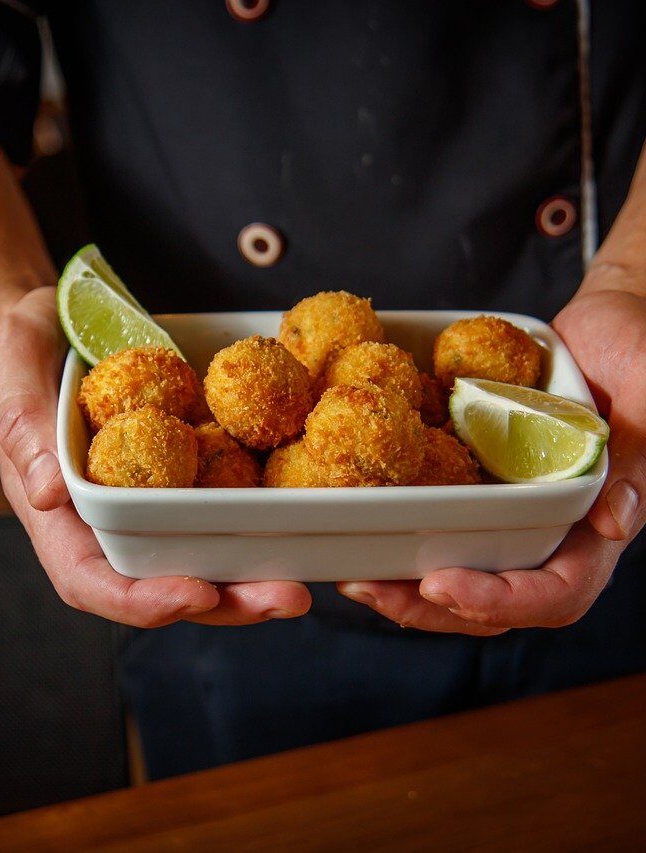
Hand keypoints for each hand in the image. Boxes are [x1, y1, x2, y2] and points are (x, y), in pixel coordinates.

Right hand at [0, 287, 310, 626]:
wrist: (61, 322)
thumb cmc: (21, 347)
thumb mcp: (8, 371)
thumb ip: (23, 426)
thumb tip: (46, 494)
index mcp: (59, 514)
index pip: (93, 580)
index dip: (143, 601)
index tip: (198, 594)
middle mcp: (109, 521)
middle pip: (164, 582)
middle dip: (226, 601)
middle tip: (288, 598)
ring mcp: (151, 499)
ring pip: (202, 554)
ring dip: (253, 575)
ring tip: (307, 580)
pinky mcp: (184, 470)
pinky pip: (220, 502)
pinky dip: (260, 520)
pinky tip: (301, 518)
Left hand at [337, 284, 645, 634]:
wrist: (608, 320)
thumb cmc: (642, 350)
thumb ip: (638, 457)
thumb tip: (616, 523)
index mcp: (600, 527)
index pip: (557, 593)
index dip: (500, 600)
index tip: (441, 585)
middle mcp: (555, 531)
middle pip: (496, 600)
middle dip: (431, 606)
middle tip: (369, 590)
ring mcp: (516, 510)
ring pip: (463, 571)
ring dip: (406, 585)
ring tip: (353, 578)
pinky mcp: (485, 483)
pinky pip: (445, 523)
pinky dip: (405, 536)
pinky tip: (361, 529)